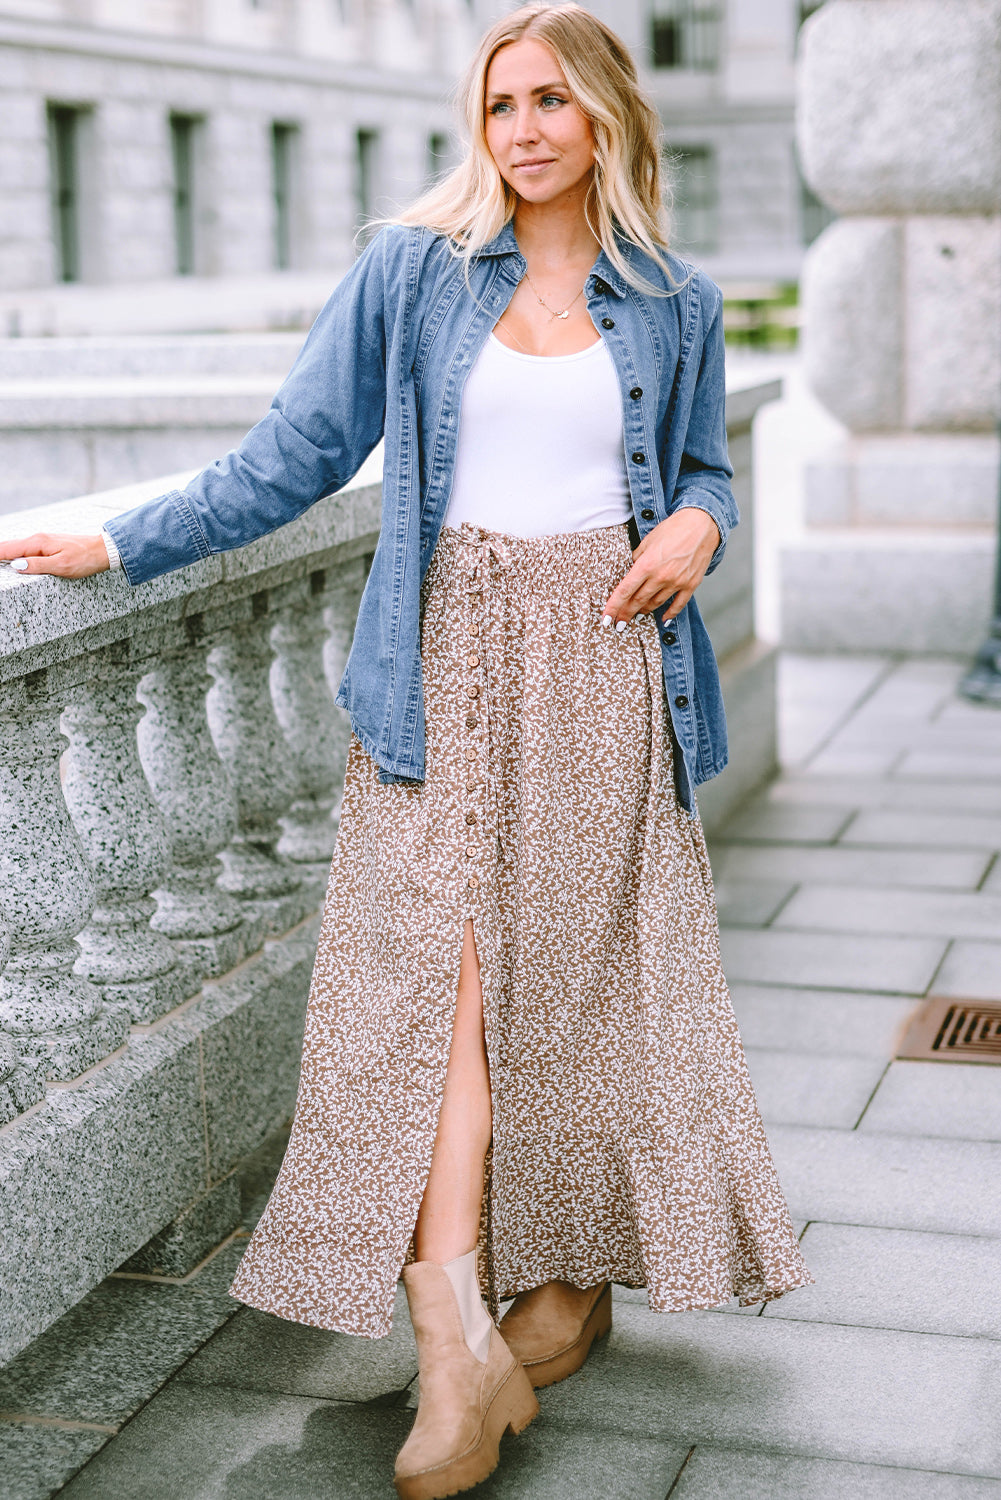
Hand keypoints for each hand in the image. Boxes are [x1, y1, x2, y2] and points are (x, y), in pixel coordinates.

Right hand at [0, 533, 109, 578]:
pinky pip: (26, 549)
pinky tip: (12, 558)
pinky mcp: (48, 545)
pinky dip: (15, 552)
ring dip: (4, 552)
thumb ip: (38, 565)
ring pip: (17, 547)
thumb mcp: (61, 566)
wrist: (103, 550)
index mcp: (38, 543)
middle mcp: (38, 539)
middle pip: (9, 546)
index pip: (7, 549)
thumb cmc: (85, 559)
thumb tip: (16, 565)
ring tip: (0, 560)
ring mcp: (43, 541)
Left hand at [603, 509, 719, 626]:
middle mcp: (661, 576)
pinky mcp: (691, 584)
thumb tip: (629, 572)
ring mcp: (677, 582)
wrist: (702, 524)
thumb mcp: (648, 540)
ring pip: (655, 604)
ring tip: (637, 615)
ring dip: (644, 611)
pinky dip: (670, 614)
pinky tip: (663, 620)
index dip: (613, 607)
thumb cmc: (673, 528)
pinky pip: (678, 605)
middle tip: (618, 623)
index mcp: (646, 565)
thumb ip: (637, 558)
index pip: (624, 591)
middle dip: (626, 614)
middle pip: (638, 601)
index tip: (606, 619)